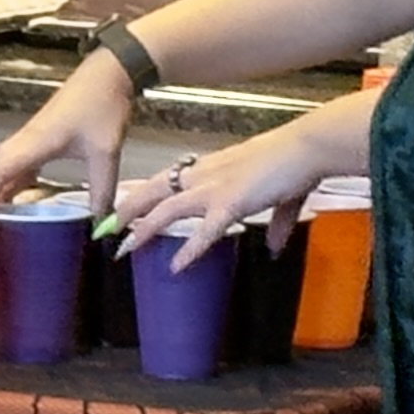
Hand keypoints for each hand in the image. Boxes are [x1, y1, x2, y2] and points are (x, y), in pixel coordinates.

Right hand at [0, 56, 131, 220]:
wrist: (107, 75)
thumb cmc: (102, 106)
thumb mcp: (106, 153)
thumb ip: (102, 191)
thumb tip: (101, 225)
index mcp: (34, 143)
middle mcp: (23, 141)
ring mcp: (26, 139)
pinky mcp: (35, 140)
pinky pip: (8, 164)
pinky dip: (0, 183)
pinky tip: (6, 202)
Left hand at [113, 118, 339, 272]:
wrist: (307, 146)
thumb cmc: (293, 163)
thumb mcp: (278, 196)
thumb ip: (274, 223)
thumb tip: (274, 247)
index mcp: (211, 168)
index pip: (166, 180)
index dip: (142, 194)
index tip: (124, 208)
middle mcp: (205, 174)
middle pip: (153, 190)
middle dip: (128, 210)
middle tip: (106, 229)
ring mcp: (215, 188)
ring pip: (166, 209)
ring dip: (143, 229)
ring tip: (124, 249)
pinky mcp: (231, 203)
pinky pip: (204, 231)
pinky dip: (189, 250)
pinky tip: (176, 267)